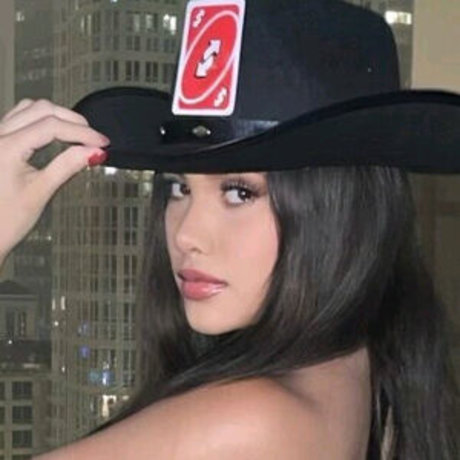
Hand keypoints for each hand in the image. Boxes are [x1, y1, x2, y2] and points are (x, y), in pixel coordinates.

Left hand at [0, 98, 109, 263]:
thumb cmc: (4, 220)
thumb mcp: (41, 192)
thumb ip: (68, 166)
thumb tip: (94, 152)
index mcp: (6, 148)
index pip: (52, 126)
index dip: (82, 132)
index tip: (102, 142)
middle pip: (42, 110)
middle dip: (72, 121)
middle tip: (94, 139)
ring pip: (30, 108)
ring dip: (57, 116)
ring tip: (78, 134)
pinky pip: (20, 117)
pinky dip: (42, 119)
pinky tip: (56, 132)